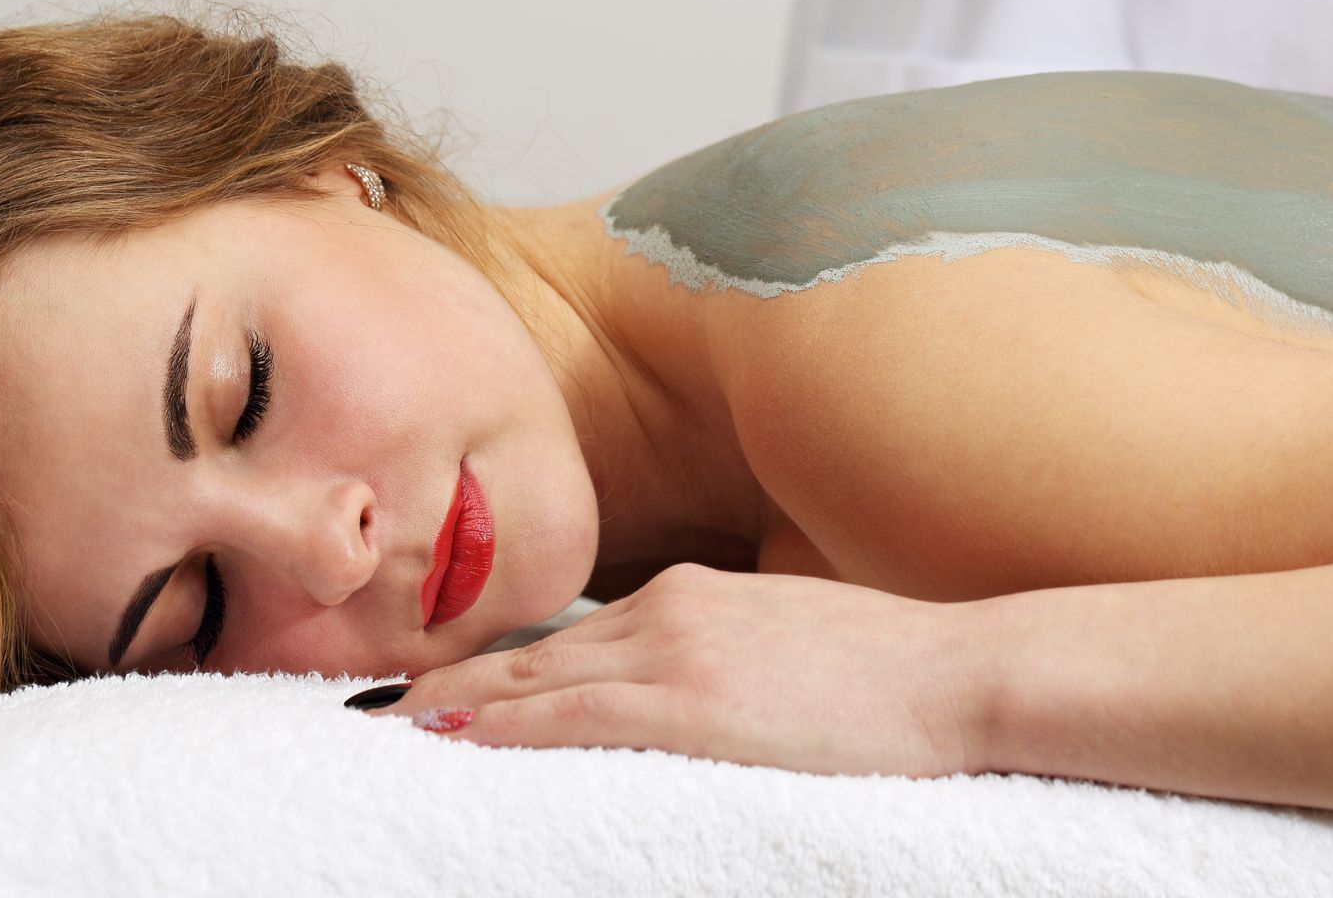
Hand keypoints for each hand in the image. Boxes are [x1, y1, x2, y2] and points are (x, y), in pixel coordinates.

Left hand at [353, 563, 987, 776]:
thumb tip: (686, 696)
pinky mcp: (694, 700)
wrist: (957, 673)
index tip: (439, 682)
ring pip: (539, 675)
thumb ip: (722, 655)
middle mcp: (670, 608)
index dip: (498, 660)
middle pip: (537, 648)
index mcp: (692, 596)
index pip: (570, 633)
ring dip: (457, 702)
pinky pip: (574, 711)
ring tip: (388, 724)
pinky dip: (506, 721)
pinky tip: (453, 734)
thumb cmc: (890, 670)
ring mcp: (679, 650)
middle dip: (453, 679)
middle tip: (375, 703)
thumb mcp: (789, 642)